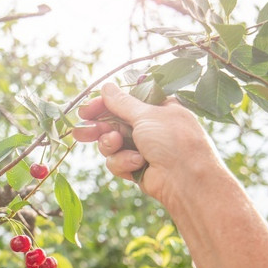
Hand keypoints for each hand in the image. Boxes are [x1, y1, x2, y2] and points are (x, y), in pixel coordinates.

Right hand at [72, 83, 223, 209]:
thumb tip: (106, 87)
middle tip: (81, 133)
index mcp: (156, 108)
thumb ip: (122, 103)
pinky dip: (123, 162)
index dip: (103, 106)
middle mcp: (149, 126)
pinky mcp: (136, 167)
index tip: (86, 111)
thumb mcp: (147, 115)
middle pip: (112, 123)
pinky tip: (137, 164)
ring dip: (111, 145)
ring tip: (117, 145)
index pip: (123, 102)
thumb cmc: (173, 141)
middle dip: (98, 129)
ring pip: (110, 144)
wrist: (186, 180)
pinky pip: (116, 161)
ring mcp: (142, 147)